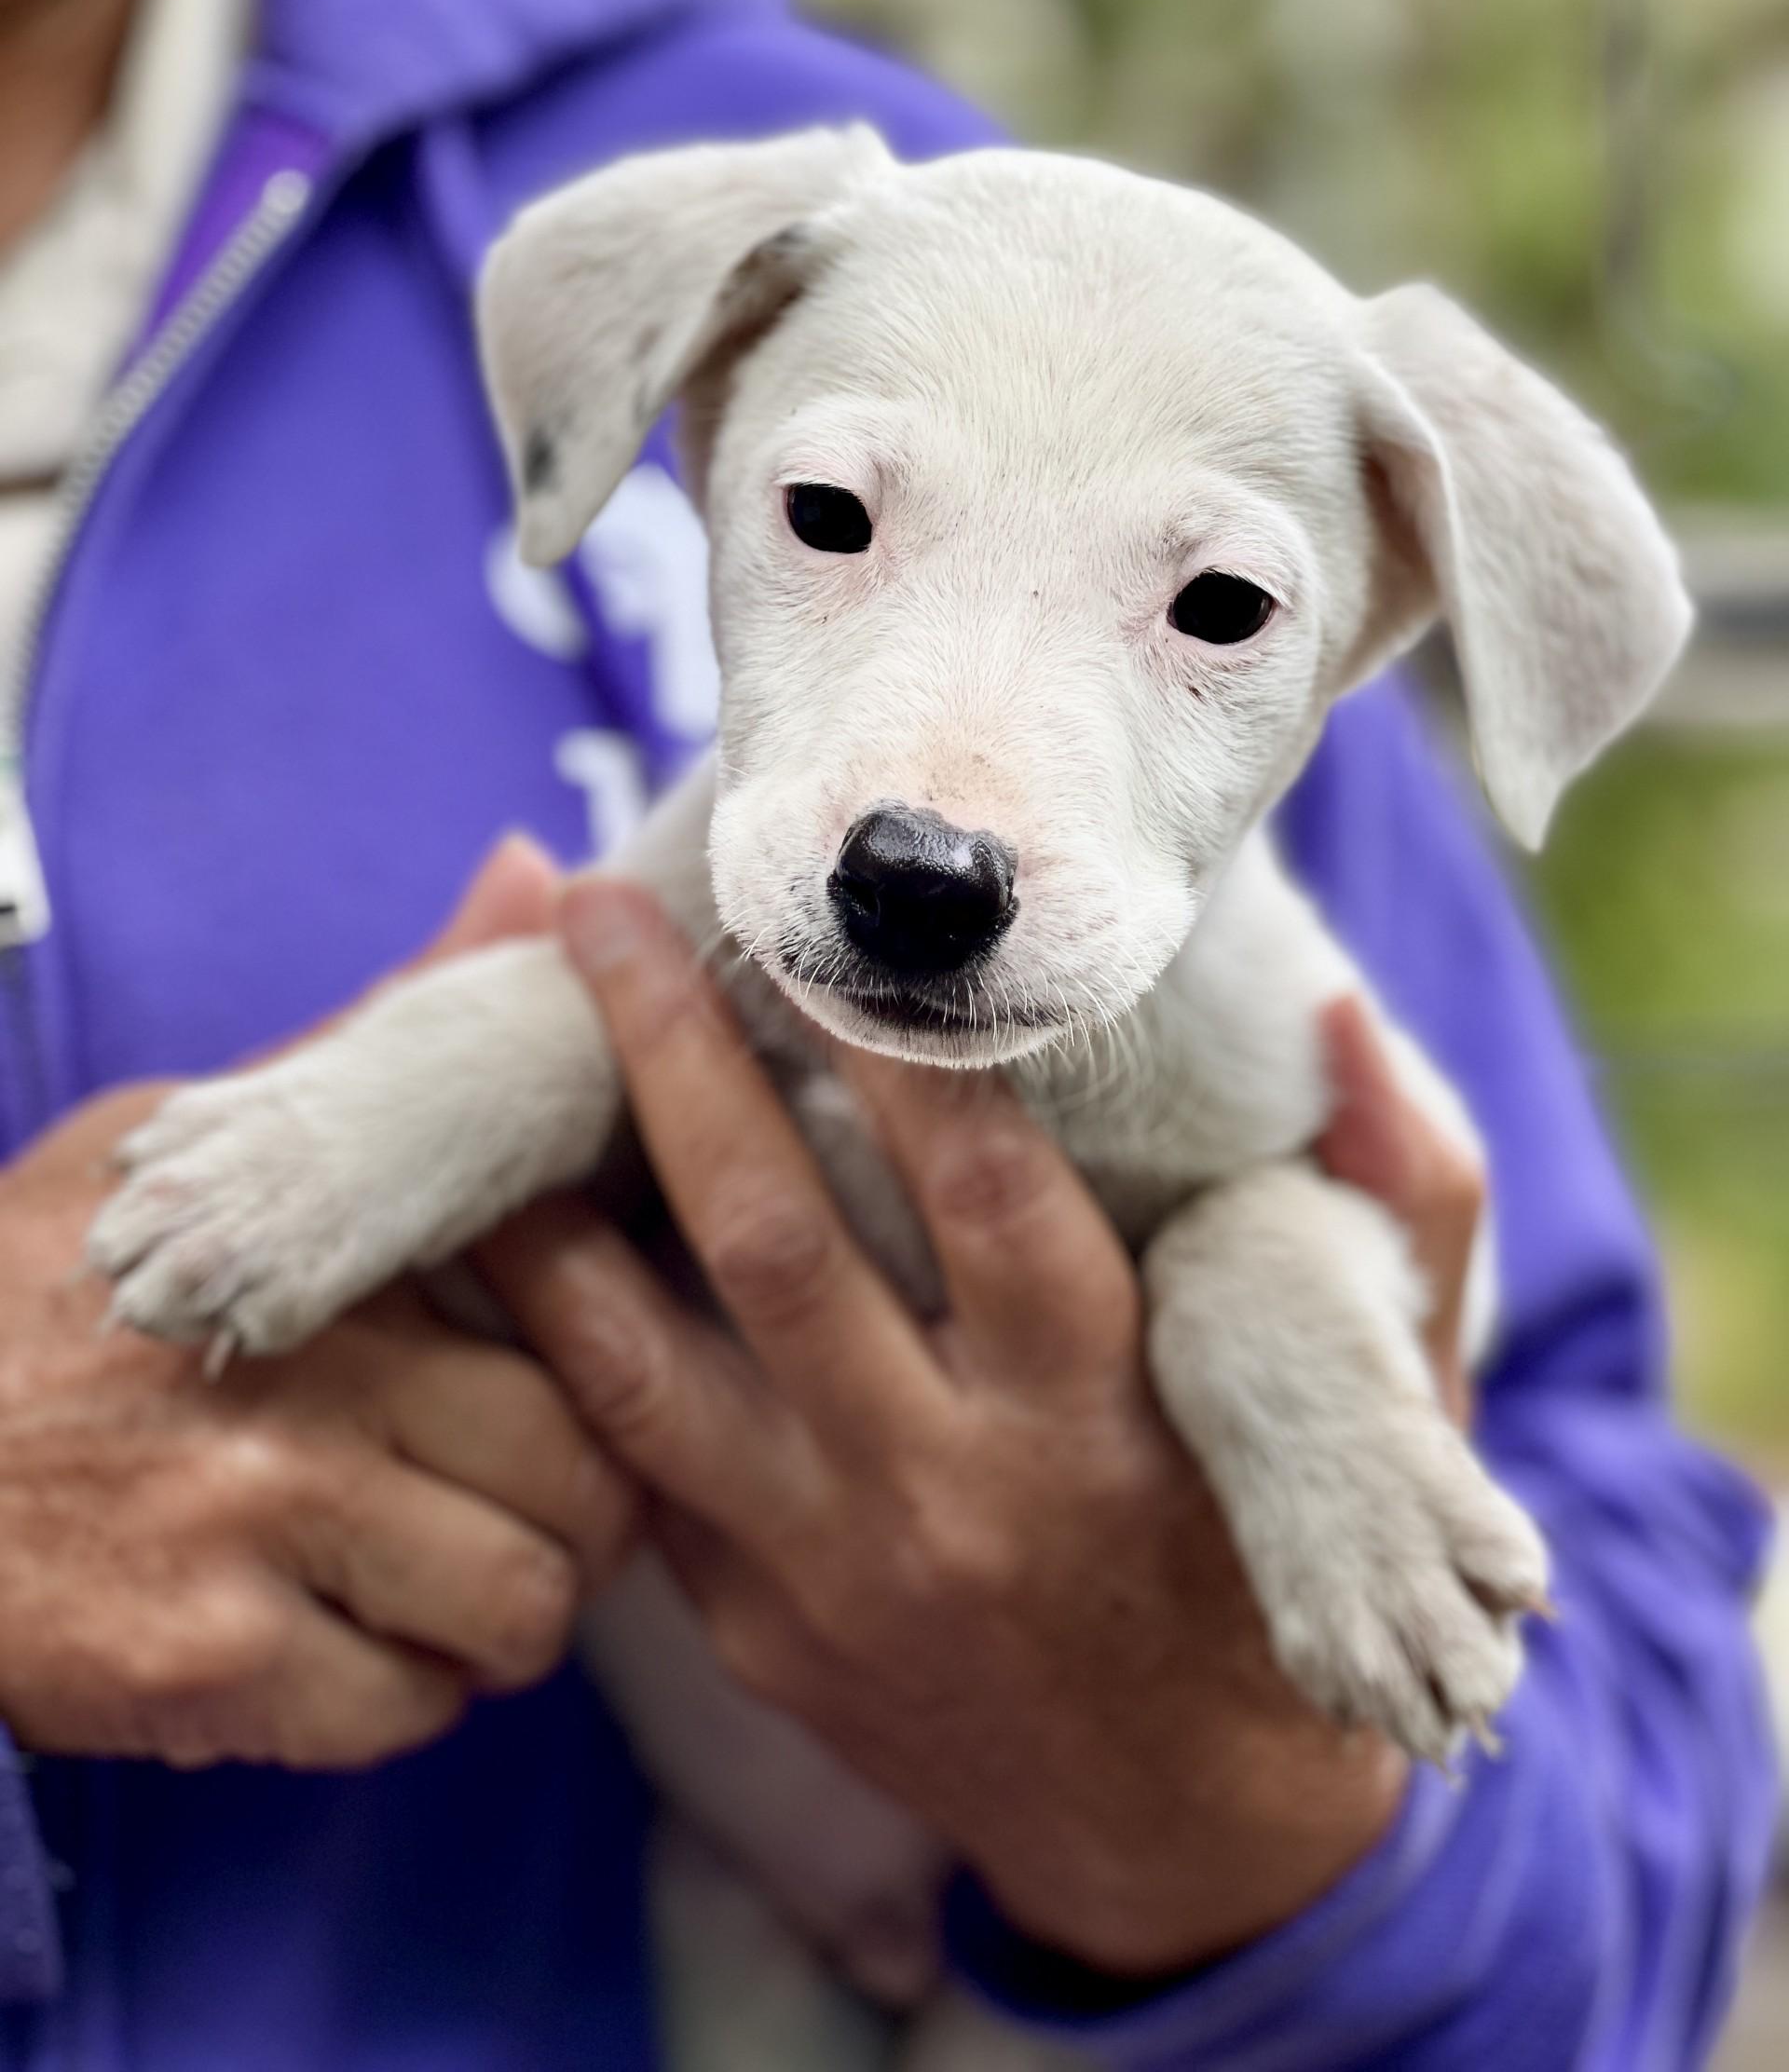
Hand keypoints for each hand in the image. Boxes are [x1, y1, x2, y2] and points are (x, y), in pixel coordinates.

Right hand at [0, 841, 637, 1767]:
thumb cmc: (31, 1298)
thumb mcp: (185, 1140)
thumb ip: (378, 1043)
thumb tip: (535, 881)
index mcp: (332, 1248)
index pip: (588, 1299)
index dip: (619, 1351)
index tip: (594, 1366)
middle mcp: (314, 1382)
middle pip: (589, 1478)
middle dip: (579, 1511)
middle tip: (526, 1502)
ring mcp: (259, 1531)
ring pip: (523, 1609)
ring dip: (500, 1616)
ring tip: (443, 1580)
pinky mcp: (205, 1666)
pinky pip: (406, 1715)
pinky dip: (397, 1698)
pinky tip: (344, 1644)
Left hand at [484, 881, 1481, 1979]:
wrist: (1180, 1834)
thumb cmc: (1268, 1575)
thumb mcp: (1383, 1408)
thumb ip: (1403, 1206)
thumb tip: (1340, 1023)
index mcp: (1101, 1411)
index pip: (983, 1184)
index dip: (893, 1034)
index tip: (823, 904)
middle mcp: (948, 1486)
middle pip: (776, 1240)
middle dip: (674, 1058)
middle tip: (597, 913)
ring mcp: (829, 1568)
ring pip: (644, 1363)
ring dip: (560, 1201)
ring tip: (501, 1055)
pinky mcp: (752, 1626)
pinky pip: (632, 1464)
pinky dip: (563, 1335)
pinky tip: (519, 1223)